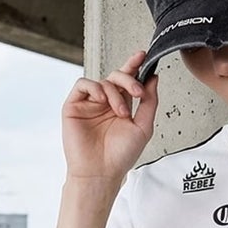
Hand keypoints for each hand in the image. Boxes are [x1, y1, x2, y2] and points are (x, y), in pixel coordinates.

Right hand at [62, 51, 158, 180]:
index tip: (143, 55)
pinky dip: (95, 88)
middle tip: (137, 92)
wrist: (101, 172)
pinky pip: (83, 85)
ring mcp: (89, 104)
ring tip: (120, 112)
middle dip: (129, 79)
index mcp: (121, 107)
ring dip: (115, 93)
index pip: (127, 81)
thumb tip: (153, 78)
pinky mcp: (74, 106)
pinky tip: (102, 101)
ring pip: (102, 81)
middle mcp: (105, 103)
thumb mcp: (143, 127)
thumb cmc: (121, 156)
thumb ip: (149, 102)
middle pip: (116, 77)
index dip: (134, 66)